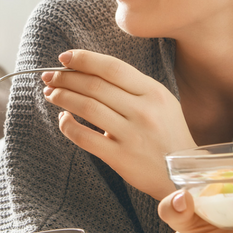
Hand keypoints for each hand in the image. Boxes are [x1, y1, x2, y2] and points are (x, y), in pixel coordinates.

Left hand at [42, 49, 195, 198]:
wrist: (183, 175)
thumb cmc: (167, 134)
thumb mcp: (161, 102)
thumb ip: (131, 87)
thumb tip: (88, 71)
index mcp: (153, 92)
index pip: (112, 67)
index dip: (84, 59)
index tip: (63, 58)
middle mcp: (143, 110)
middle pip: (94, 85)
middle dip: (66, 78)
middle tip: (49, 76)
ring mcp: (132, 134)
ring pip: (86, 107)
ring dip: (62, 97)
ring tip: (51, 93)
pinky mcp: (120, 157)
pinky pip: (84, 137)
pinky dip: (67, 126)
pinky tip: (62, 119)